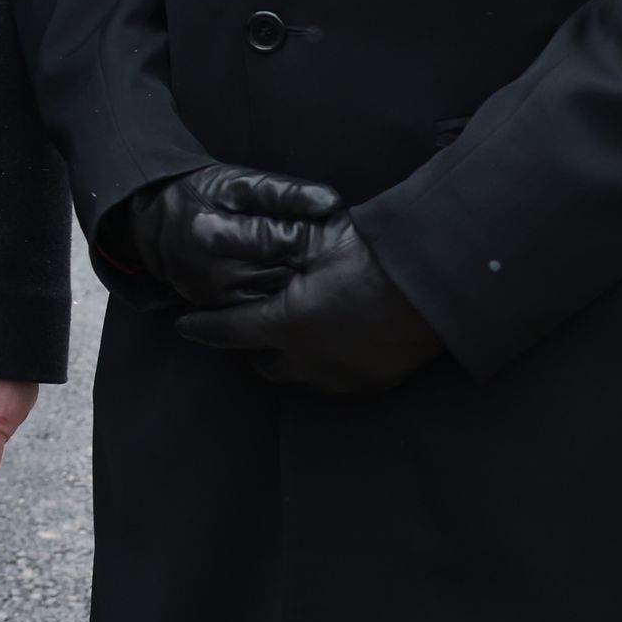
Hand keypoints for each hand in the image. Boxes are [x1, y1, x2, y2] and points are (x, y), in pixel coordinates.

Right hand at [107, 163, 338, 310]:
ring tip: (302, 259)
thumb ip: (283, 190)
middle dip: (303, 258)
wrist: (154, 223)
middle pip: (282, 272)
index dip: (304, 232)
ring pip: (276, 293)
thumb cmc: (200, 194)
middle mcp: (213, 272)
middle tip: (320, 246)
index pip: (279, 240)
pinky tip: (283, 273)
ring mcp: (215, 296)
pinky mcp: (217, 309)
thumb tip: (331, 202)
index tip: (319, 226)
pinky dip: (277, 290)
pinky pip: (261, 306)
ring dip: (293, 277)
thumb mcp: (236, 182)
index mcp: (215, 235)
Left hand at [172, 219, 443, 395]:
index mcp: (287, 323)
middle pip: (262, 364)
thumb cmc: (376, 257)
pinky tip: (329, 351)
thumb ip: (281, 246)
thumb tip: (245, 236)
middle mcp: (307, 359)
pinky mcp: (370, 385)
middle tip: (247, 329)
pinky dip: (321, 370)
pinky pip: (332, 385)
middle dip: (249, 348)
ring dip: (285, 362)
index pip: (229, 331)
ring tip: (286, 342)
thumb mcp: (320, 242)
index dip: (203, 327)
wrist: (437, 287)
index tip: (184, 325)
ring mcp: (340, 378)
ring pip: (297, 379)